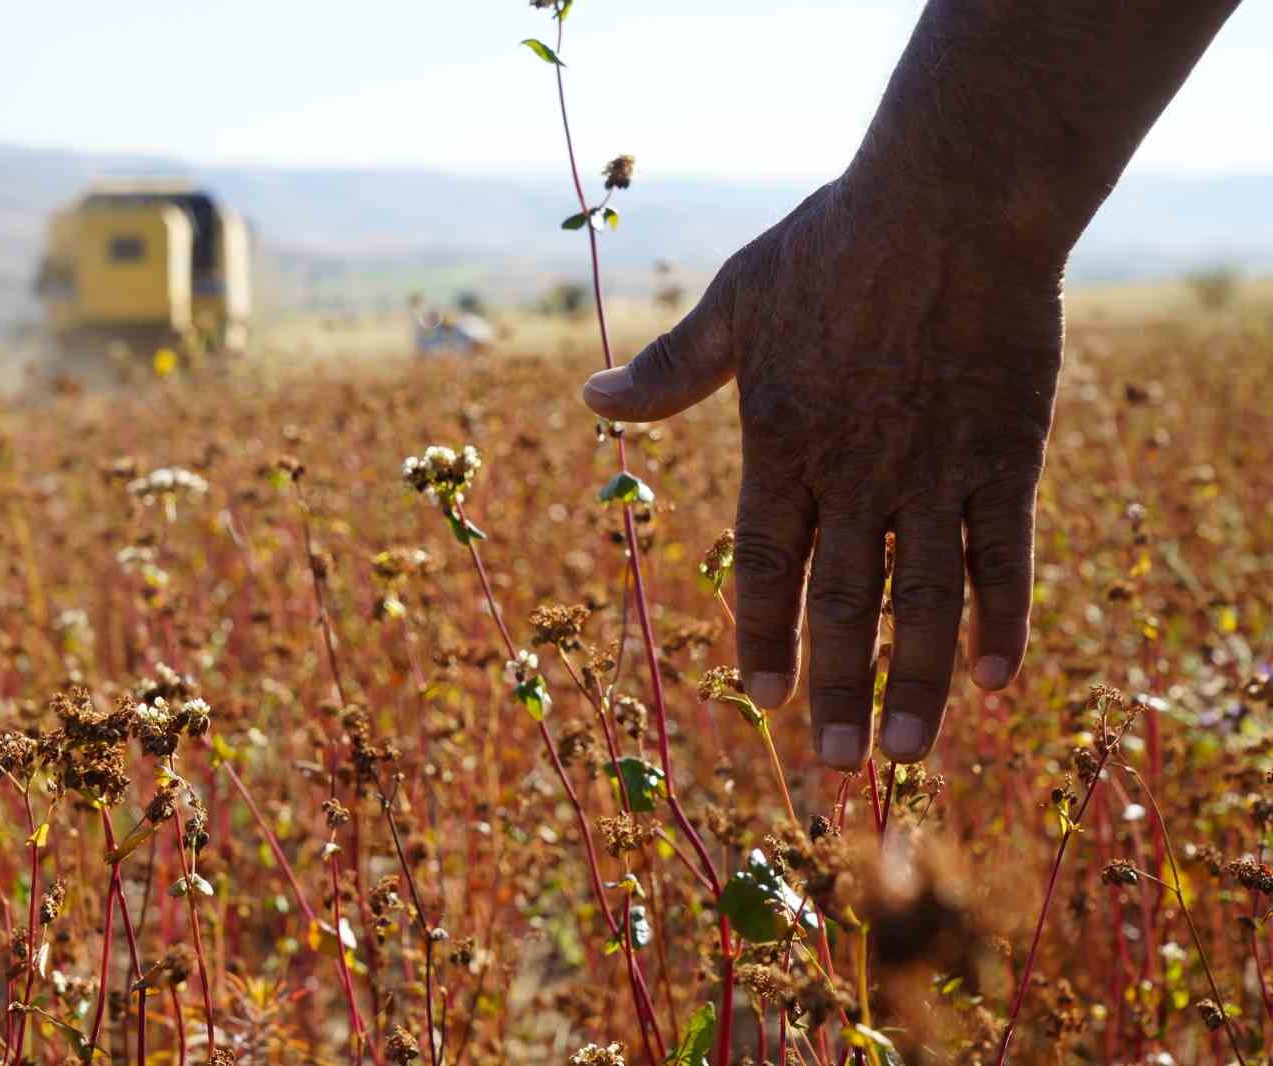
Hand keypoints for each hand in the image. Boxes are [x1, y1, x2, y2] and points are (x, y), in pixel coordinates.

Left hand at [581, 177, 1062, 768]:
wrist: (948, 198)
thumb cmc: (831, 244)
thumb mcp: (735, 302)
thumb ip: (671, 370)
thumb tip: (590, 400)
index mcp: (783, 443)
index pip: (766, 564)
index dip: (761, 635)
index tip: (758, 697)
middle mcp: (855, 474)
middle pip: (841, 604)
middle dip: (832, 689)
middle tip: (829, 766)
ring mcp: (934, 470)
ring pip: (922, 601)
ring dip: (915, 682)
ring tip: (907, 754)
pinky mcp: (1005, 455)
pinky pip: (1004, 555)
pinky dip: (1002, 618)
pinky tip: (999, 679)